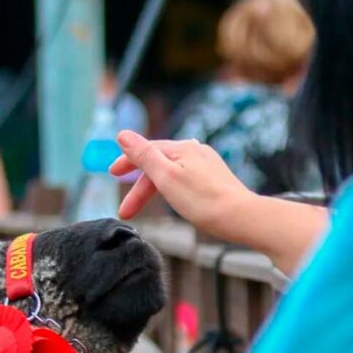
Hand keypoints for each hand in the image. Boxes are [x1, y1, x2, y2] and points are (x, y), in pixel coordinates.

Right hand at [110, 132, 254, 231]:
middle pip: (159, 164)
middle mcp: (196, 151)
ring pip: (172, 172)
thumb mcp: (165, 177)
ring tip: (146, 207)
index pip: (146, 151)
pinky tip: (172, 200)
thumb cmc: (203, 201)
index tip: (112, 174)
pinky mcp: (216, 179)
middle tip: (126, 210)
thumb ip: (143, 155)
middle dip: (140, 187)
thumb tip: (122, 134)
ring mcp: (207, 164)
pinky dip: (170, 189)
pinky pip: (185, 179)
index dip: (127, 163)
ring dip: (154, 189)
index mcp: (182, 148)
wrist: (241, 217)